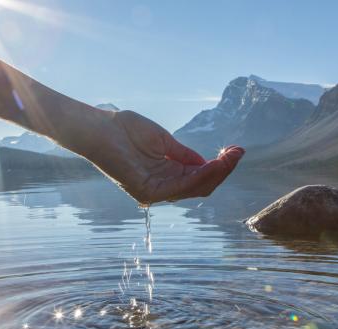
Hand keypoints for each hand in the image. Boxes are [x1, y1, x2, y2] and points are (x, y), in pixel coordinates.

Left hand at [79, 110, 243, 204]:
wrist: (99, 127)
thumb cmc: (125, 130)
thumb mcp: (164, 141)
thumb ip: (184, 155)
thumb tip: (208, 163)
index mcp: (166, 175)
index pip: (198, 177)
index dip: (219, 166)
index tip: (236, 151)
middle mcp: (162, 187)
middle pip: (201, 186)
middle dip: (222, 170)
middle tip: (238, 153)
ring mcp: (154, 191)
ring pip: (194, 188)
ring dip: (215, 174)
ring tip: (230, 158)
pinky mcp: (147, 191)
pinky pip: (180, 187)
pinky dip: (198, 177)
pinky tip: (212, 164)